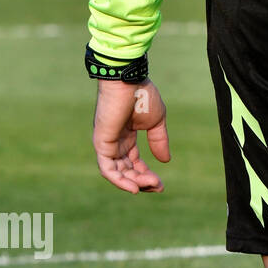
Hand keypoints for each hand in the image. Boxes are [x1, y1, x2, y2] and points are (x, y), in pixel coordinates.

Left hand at [92, 78, 169, 193]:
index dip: (147, 175)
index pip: (134, 162)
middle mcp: (115, 141)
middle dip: (142, 181)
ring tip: (150, 184)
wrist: (128, 80)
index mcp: (126, 136)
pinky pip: (107, 169)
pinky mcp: (101, 143)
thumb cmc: (141, 95)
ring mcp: (107, 143)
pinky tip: (134, 188)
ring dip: (134, 183)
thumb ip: (159, 141)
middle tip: (158, 185)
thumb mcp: (156, 122)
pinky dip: (119, 181)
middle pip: (126, 170)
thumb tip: (165, 161)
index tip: (161, 184)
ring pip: (117, 173)